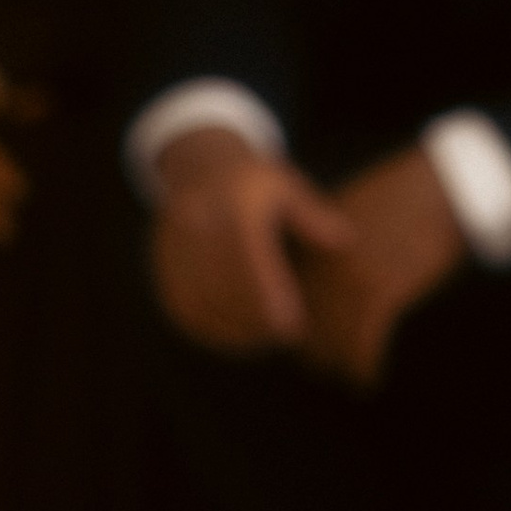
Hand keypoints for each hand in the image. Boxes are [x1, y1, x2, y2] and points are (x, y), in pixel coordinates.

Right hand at [150, 124, 352, 353]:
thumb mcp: (286, 187)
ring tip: (265, 340)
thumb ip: (313, 216)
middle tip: (286, 337)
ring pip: (202, 300)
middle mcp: (197, 226)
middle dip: (255, 316)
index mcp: (230, 205)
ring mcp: (174, 248)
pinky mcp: (164, 267)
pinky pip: (184, 306)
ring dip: (233, 327)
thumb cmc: (255, 185)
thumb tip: (346, 240)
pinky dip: (210, 327)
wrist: (197, 169)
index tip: (291, 324)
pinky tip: (237, 338)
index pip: (248, 257)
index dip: (269, 294)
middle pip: (224, 285)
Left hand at [295, 144, 466, 387]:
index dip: (301, 325)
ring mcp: (352, 278)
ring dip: (340, 366)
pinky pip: (364, 342)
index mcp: (314, 240)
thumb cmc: (409, 197)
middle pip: (307, 321)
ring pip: (333, 338)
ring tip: (352, 381)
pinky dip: (364, 365)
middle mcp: (324, 262)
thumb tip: (329, 274)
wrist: (444, 186)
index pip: (294, 296)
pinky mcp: (382, 291)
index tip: (308, 345)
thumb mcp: (357, 211)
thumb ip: (333, 241)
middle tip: (329, 372)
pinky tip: (370, 377)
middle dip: (317, 353)